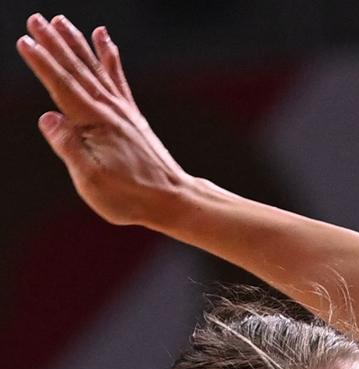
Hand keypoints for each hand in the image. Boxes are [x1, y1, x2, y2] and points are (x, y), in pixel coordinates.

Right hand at [17, 13, 191, 226]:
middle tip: (36, 19)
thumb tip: (48, 117)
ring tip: (61, 21)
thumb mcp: (91, 180)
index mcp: (94, 125)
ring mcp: (123, 112)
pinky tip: (105, 40)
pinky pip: (118, 79)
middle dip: (55, 44)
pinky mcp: (133, 117)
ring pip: (95, 70)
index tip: (25, 41)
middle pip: (77, 71)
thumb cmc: (131, 196)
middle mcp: (110, 111)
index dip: (42, 63)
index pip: (62, 86)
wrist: (173, 199)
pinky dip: (110, 57)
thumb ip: (68, 146)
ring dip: (77, 44)